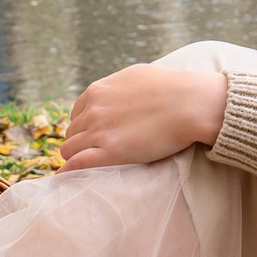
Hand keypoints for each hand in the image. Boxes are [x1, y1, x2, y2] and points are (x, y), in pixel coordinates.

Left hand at [60, 65, 228, 169]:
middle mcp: (93, 111)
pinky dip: (68, 172)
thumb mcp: (135, 76)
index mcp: (97, 92)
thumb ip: (116, 87)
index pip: (76, 114)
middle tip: (95, 154)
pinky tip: (65, 180)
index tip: (94, 137)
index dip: (84, 127)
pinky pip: (77, 165)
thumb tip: (111, 93)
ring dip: (76, 158)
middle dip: (80, 143)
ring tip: (88, 168)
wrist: (191, 103)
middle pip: (72, 133)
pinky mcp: (111, 152)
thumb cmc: (171, 88)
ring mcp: (100, 132)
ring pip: (70, 150)